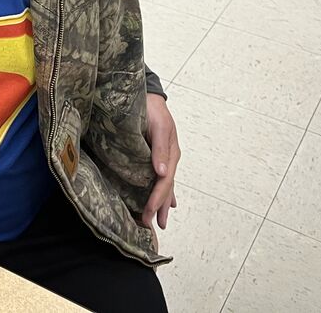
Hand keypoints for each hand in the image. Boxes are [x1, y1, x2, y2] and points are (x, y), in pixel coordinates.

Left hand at [141, 94, 179, 229]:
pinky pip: (161, 178)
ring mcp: (166, 158)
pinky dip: (164, 191)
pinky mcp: (158, 155)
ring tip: (160, 221)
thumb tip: (162, 172)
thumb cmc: (153, 108)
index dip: (157, 199)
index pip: (165, 182)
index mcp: (172, 153)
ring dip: (162, 203)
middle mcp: (170, 158)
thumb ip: (160, 148)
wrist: (150, 95)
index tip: (149, 213)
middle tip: (150, 225)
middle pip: (166, 188)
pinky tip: (169, 202)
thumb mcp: (159, 125)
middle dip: (159, 207)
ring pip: (165, 186)